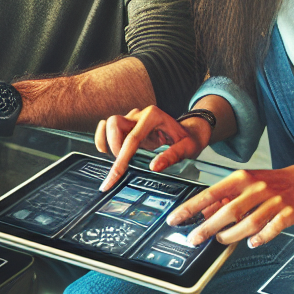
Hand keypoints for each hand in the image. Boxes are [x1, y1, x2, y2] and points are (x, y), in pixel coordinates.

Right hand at [95, 105, 210, 191]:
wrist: (190, 131)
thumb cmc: (189, 139)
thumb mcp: (188, 148)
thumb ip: (172, 156)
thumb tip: (154, 167)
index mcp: (153, 116)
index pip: (132, 139)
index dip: (121, 160)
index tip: (113, 179)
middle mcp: (140, 114)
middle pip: (114, 124)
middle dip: (114, 147)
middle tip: (125, 166)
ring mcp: (132, 118)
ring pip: (108, 124)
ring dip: (107, 143)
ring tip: (116, 160)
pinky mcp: (128, 125)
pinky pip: (107, 127)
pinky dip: (103, 138)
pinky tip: (107, 151)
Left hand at [167, 164, 293, 248]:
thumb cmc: (265, 184)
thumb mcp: (241, 184)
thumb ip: (222, 198)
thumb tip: (202, 214)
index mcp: (241, 178)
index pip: (211, 193)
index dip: (191, 207)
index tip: (175, 219)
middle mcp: (257, 188)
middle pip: (229, 211)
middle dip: (208, 227)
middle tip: (194, 238)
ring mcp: (274, 200)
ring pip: (250, 223)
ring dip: (232, 235)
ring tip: (221, 239)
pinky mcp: (289, 212)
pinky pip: (272, 228)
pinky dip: (261, 238)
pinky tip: (251, 243)